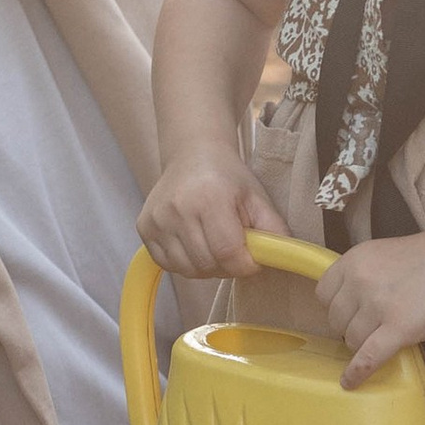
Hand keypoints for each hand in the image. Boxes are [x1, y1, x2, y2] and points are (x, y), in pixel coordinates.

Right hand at [138, 148, 288, 283]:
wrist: (192, 154)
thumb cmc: (227, 177)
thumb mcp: (258, 198)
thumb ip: (273, 230)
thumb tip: (280, 259)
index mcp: (209, 198)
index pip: (228, 252)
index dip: (245, 264)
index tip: (252, 258)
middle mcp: (178, 209)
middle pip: (207, 264)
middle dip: (227, 266)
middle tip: (235, 249)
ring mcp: (157, 219)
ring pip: (187, 270)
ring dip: (206, 267)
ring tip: (215, 245)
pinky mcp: (144, 227)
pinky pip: (168, 264)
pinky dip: (186, 263)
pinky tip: (195, 244)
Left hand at [315, 231, 424, 387]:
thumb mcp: (388, 254)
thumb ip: (367, 274)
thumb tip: (354, 303)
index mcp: (356, 259)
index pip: (323, 293)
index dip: (337, 306)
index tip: (349, 312)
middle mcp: (360, 281)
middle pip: (335, 320)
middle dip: (350, 326)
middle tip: (372, 326)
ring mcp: (378, 306)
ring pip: (351, 340)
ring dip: (363, 344)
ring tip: (383, 340)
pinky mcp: (398, 329)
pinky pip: (367, 358)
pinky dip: (357, 373)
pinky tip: (350, 383)